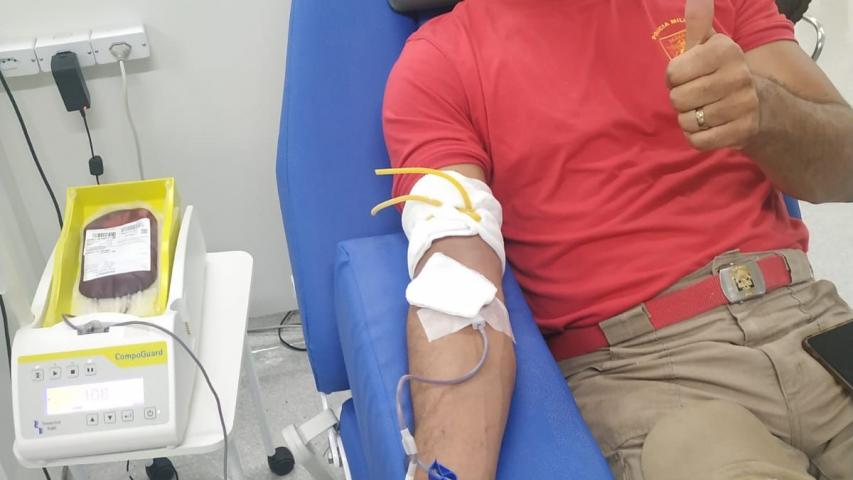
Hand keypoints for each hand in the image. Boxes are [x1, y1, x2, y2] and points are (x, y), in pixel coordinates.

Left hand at [667, 0, 760, 150]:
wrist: (762, 104)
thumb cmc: (722, 72)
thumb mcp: (710, 45)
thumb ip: (698, 22)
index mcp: (725, 51)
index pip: (673, 73)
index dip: (674, 78)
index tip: (688, 75)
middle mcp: (738, 76)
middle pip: (678, 99)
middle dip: (681, 100)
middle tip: (697, 96)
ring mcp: (742, 105)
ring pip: (687, 121)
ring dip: (690, 119)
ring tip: (705, 110)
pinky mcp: (742, 131)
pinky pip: (698, 141)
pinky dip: (697, 137)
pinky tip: (710, 127)